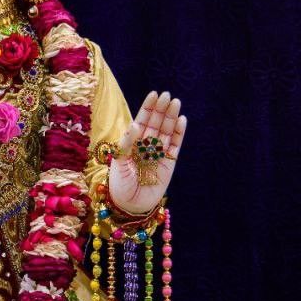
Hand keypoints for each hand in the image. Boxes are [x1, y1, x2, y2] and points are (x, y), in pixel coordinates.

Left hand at [108, 91, 186, 215]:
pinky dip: (179, 133)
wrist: (130, 205)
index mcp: (133, 143)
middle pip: (156, 123)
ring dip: (171, 117)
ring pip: (167, 131)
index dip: (148, 108)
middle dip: (161, 109)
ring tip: (175, 102)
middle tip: (167, 95)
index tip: (154, 94)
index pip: (142, 121)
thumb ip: (126, 144)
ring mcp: (159, 153)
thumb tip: (135, 124)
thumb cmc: (120, 185)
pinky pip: (175, 145)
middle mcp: (146, 146)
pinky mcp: (169, 163)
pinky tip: (181, 120)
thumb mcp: (118, 163)